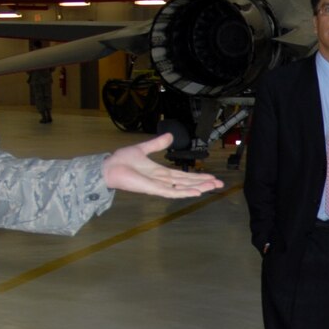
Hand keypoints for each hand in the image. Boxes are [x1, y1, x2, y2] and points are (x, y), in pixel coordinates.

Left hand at [102, 134, 223, 197]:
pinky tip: (196, 192)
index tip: (211, 177)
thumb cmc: (122, 160)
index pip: (184, 176)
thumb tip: (170, 136)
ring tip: (213, 187)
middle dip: (204, 183)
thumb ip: (157, 144)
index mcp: (160, 173)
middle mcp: (162, 181)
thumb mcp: (144, 148)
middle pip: (188, 183)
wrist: (109, 167)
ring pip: (183, 188)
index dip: (198, 177)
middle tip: (220, 183)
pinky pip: (172, 192)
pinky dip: (185, 192)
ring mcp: (158, 186)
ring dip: (199, 188)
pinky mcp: (153, 189)